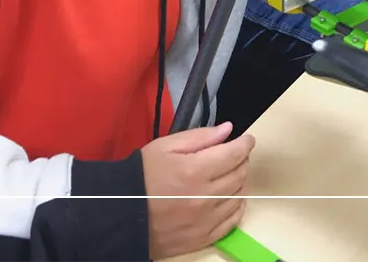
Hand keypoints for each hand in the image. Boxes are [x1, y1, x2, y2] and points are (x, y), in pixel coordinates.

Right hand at [143, 122, 254, 258]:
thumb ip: (200, 137)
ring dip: (241, 182)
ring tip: (231, 175)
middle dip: (242, 160)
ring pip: (239, 197)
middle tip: (235, 155)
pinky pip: (233, 221)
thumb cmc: (142, 175)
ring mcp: (206, 220)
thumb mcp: (166, 146)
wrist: (120, 214)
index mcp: (196, 170)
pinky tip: (231, 198)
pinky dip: (237, 206)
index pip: (234, 154)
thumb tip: (228, 130)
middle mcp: (206, 196)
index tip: (247, 139)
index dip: (245, 143)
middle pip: (240, 174)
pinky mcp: (203, 238)